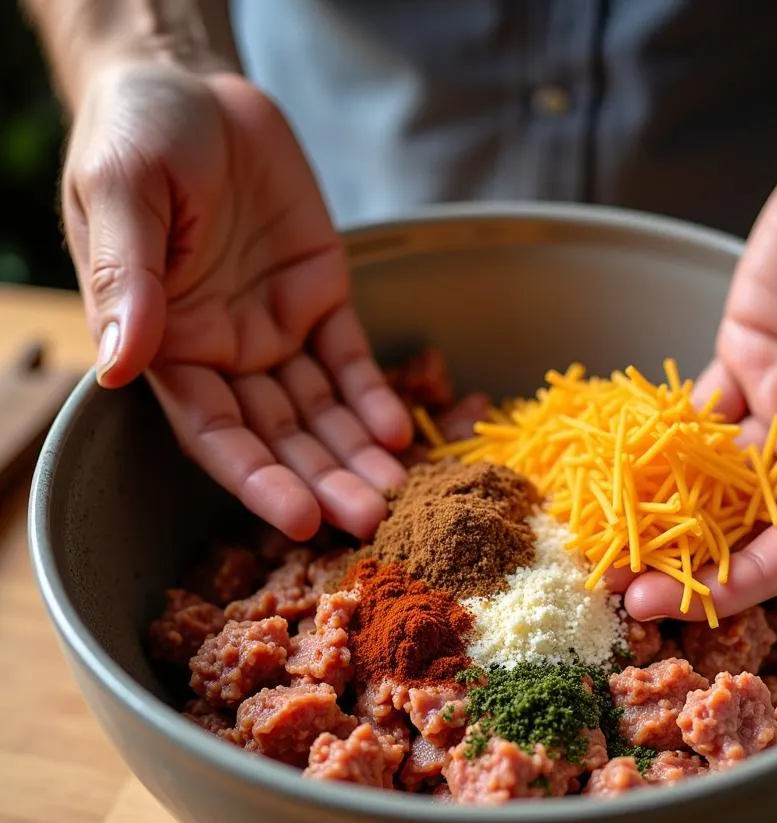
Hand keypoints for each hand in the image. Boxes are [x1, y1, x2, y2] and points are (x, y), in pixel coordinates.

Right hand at [62, 62, 411, 541]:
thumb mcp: (123, 193)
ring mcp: (276, 328)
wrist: (192, 88)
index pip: (215, 433)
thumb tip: (120, 365)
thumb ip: (127, 279)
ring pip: (323, 410)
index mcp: (168, 346)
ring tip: (400, 491)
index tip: (300, 520)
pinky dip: (375, 394)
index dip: (257, 479)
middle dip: (325, 481)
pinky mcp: (320, 297)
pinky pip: (350, 358)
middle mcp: (225, 352)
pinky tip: (399, 429)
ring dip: (358, 453)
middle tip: (373, 522)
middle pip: (280, 436)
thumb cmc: (137, 135)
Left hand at [625, 132, 776, 620]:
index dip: (752, 576)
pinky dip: (650, 445)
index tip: (687, 602)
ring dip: (658, 518)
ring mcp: (775, 402)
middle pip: (752, 525)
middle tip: (619, 594)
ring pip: (711, 482)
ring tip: (595, 548)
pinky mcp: (740, 362)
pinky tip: (604, 471)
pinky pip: (690, 418)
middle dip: (689, 566)